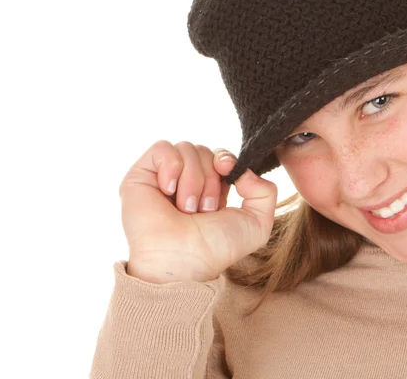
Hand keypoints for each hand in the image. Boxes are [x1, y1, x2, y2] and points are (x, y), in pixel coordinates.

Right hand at [119, 140, 277, 283]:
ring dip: (192, 180)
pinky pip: (162, 148)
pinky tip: (168, 191)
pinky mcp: (141, 175)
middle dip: (209, 179)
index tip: (228, 173)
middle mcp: (185, 181)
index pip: (220, 156)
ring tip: (185, 208)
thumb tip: (242, 170)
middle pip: (205, 150)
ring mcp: (162, 177)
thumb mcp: (256, 224)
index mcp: (209, 189)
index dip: (226, 161)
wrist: (182, 259)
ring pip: (186, 148)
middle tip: (202, 210)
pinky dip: (171, 167)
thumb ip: (265, 192)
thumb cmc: (214, 248)